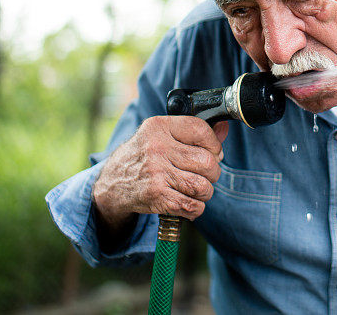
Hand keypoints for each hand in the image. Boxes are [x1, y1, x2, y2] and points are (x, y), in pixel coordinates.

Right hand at [92, 116, 228, 232]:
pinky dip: (196, 208)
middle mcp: (156, 147)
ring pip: (202, 186)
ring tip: (196, 189)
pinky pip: (191, 205)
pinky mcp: (155, 196)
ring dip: (205, 192)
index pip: (201, 130)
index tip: (213, 152)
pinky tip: (188, 203)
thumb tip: (224, 128)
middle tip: (204, 174)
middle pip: (207, 162)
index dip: (214, 144)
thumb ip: (194, 131)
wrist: (112, 183)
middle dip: (212, 172)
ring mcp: (155, 173)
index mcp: (159, 126)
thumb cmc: (144, 156)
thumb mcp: (163, 135)